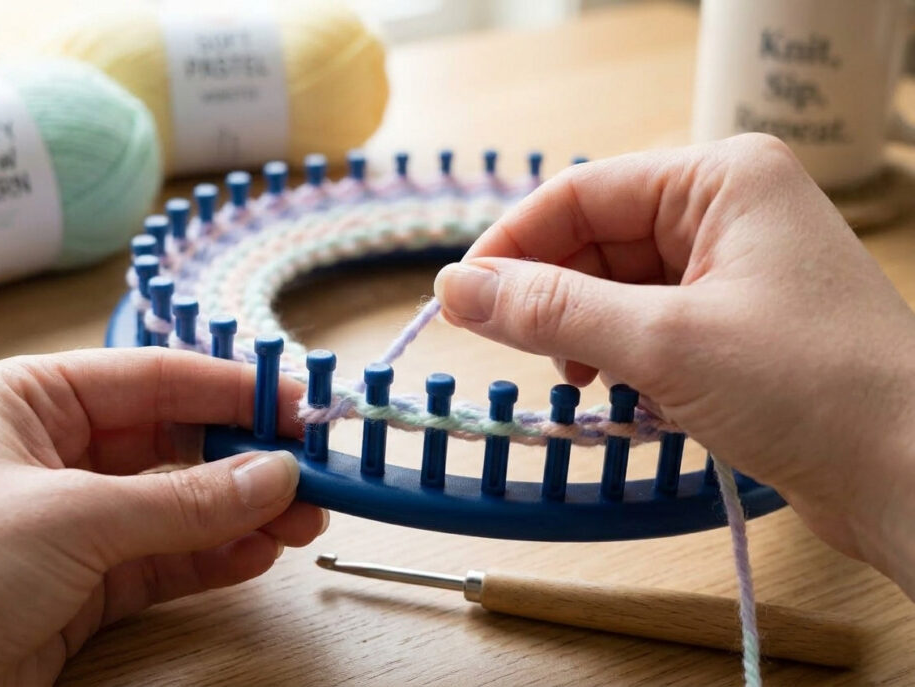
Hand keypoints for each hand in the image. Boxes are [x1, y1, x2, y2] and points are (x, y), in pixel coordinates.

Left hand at [0, 348, 325, 684]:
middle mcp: (53, 453)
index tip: (299, 406)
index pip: (153, 380)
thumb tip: (276, 474)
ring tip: (302, 520)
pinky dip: (215, 558)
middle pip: (174, 443)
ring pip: (178, 505)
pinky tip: (259, 554)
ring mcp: (71, 522)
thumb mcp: (67, 520)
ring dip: (242, 513)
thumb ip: (182, 501)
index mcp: (29, 401)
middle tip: (312, 474)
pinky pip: (165, 560)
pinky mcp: (81, 585)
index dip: (231, 391)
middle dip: (245, 460)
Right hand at [434, 134, 914, 596]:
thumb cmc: (811, 390)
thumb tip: (455, 287)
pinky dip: (621, 359)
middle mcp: (727, 213)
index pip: (581, 193)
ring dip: (583, 335)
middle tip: (516, 353)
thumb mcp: (664, 342)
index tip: (459, 299)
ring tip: (580, 382)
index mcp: (720, 180)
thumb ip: (552, 310)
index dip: (512, 245)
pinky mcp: (736, 326)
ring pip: (617, 289)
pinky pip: (648, 325)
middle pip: (596, 242)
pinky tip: (623, 396)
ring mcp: (734, 270)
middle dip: (551, 299)